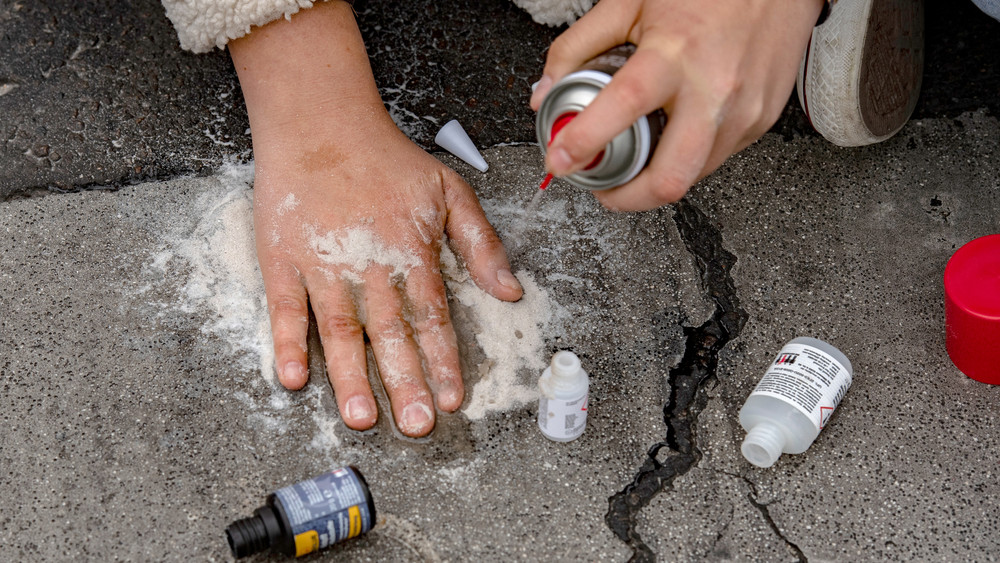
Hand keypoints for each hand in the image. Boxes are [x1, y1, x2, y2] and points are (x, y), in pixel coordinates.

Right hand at [230, 1, 521, 436]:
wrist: (320, 121)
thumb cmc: (387, 157)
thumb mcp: (449, 191)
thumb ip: (480, 244)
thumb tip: (509, 291)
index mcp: (410, 251)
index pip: (432, 317)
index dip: (443, 360)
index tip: (452, 399)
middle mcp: (368, 264)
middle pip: (389, 333)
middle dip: (405, 381)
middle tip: (415, 425)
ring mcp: (322, 264)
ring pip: (338, 329)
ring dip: (349, 376)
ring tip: (360, 416)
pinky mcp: (283, 260)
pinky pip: (284, 309)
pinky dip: (286, 343)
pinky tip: (291, 378)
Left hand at [530, 0, 822, 209]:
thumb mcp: (629, 2)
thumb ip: (578, 48)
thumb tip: (545, 93)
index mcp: (675, 53)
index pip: (624, 107)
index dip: (585, 141)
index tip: (559, 161)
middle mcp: (714, 89)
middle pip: (669, 177)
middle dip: (627, 198)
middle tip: (604, 189)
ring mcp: (743, 111)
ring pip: (693, 177)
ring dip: (656, 178)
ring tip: (637, 156)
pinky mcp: (761, 121)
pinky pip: (715, 158)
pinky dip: (686, 157)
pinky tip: (675, 133)